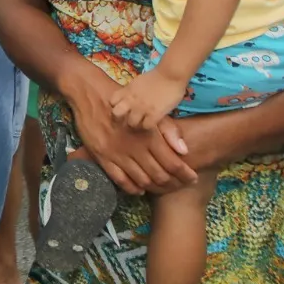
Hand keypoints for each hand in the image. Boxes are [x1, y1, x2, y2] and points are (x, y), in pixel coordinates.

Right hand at [62, 64, 197, 194]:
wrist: (91, 94)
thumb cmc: (125, 100)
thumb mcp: (150, 110)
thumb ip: (169, 130)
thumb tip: (184, 151)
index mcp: (149, 136)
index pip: (172, 163)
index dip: (185, 174)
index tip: (193, 178)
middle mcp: (134, 148)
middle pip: (158, 175)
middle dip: (173, 184)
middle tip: (179, 186)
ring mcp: (117, 154)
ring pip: (141, 180)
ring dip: (154, 187)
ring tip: (162, 188)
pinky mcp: (102, 157)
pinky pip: (119, 179)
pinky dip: (132, 188)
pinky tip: (139, 189)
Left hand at [109, 71, 186, 130]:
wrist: (170, 75)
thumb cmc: (156, 76)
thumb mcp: (138, 82)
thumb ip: (131, 91)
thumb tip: (129, 98)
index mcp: (127, 91)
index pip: (112, 101)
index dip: (115, 106)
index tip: (121, 108)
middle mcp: (131, 100)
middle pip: (116, 114)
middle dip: (120, 118)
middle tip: (127, 119)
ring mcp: (142, 108)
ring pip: (131, 123)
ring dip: (136, 124)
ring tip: (141, 123)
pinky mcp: (154, 114)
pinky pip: (146, 126)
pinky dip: (148, 126)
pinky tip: (151, 122)